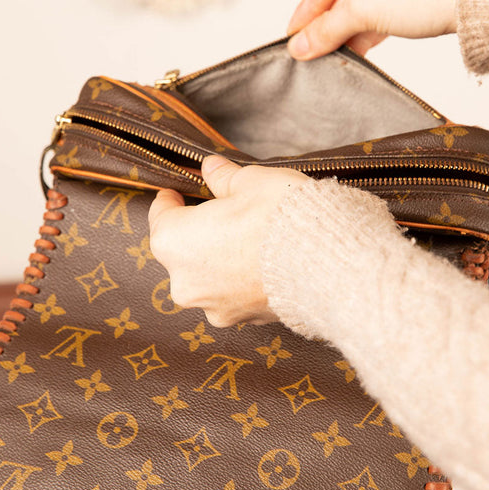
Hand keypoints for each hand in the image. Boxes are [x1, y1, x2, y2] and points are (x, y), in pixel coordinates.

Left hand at [148, 156, 308, 326]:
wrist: (328, 263)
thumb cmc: (282, 216)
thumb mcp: (251, 182)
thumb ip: (224, 178)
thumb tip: (211, 168)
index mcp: (174, 242)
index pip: (160, 216)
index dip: (171, 200)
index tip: (177, 192)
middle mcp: (184, 282)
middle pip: (182, 250)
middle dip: (198, 232)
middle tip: (223, 212)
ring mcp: (213, 306)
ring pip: (207, 276)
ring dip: (220, 259)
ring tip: (249, 239)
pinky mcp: (243, 321)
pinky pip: (233, 295)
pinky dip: (242, 280)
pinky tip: (265, 263)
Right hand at [288, 0, 472, 58]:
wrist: (487, 3)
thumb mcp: (367, 9)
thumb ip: (328, 27)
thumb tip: (300, 47)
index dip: (309, 4)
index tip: (295, 32)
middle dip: (333, 15)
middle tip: (312, 44)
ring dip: (353, 21)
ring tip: (333, 50)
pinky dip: (377, 16)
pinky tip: (359, 45)